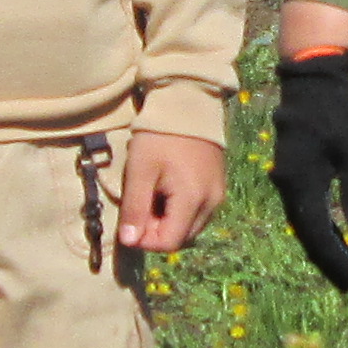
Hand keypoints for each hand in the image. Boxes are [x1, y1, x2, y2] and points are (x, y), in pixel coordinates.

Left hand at [117, 130, 225, 253]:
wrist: (188, 104)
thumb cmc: (159, 137)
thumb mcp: (140, 171)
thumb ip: (135, 209)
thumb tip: (129, 242)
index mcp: (193, 200)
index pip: (169, 243)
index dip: (146, 240)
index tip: (131, 221)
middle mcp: (212, 204)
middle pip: (181, 238)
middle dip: (157, 231)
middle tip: (140, 205)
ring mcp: (218, 196)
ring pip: (190, 228)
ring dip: (169, 222)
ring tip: (153, 196)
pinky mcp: (218, 188)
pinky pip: (199, 213)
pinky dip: (180, 211)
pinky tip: (167, 191)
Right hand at [268, 54, 347, 290]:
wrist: (311, 83)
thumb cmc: (338, 115)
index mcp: (302, 185)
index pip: (318, 235)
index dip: (335, 261)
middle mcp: (287, 187)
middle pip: (308, 234)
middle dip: (330, 259)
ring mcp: (286, 180)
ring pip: (304, 222)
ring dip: (325, 245)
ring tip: (346, 264)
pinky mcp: (291, 172)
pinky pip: (303, 208)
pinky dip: (320, 225)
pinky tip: (337, 235)